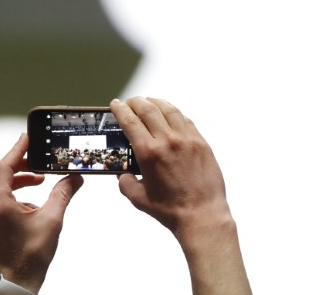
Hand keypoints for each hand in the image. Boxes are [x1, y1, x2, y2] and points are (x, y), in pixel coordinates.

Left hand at [0, 133, 82, 293]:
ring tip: (38, 180)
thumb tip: (75, 177)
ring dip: (16, 178)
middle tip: (37, 157)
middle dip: (18, 162)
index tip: (28, 137)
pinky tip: (30, 202)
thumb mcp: (52, 222)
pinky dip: (11, 193)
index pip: (5, 164)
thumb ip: (62, 194)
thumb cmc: (30, 258)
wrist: (14, 285)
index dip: (18, 149)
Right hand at [111, 97, 250, 294]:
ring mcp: (187, 139)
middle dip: (135, 102)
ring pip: (168, 109)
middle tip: (130, 102)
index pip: (130, 121)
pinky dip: (174, 113)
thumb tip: (123, 174)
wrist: (202, 216)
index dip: (120, 109)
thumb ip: (126, 182)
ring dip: (155, 102)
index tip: (116, 104)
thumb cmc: (171, 210)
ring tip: (149, 102)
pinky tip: (169, 114)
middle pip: (147, 109)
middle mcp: (167, 141)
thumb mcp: (138, 198)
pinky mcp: (201, 143)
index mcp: (148, 152)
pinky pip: (185, 120)